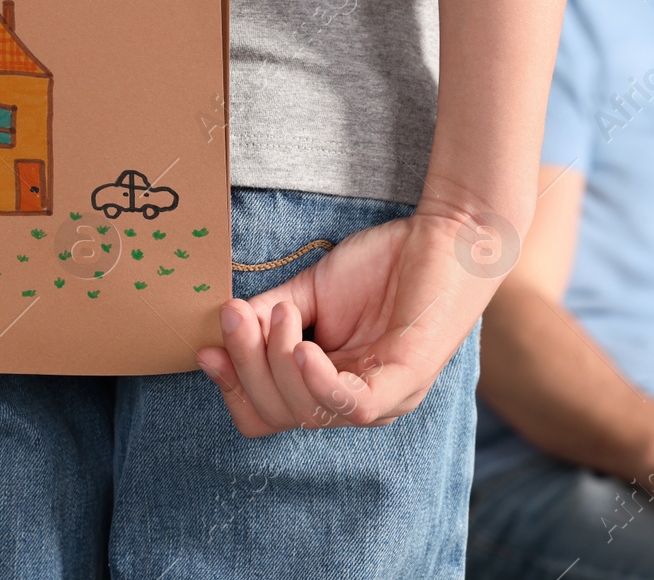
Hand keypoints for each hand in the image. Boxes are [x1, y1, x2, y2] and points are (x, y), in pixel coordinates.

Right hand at [195, 211, 490, 436]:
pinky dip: (319, 382)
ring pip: (309, 412)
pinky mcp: (407, 379)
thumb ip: (268, 314)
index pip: (266, 416)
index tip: (207, 349)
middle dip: (247, 367)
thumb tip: (221, 328)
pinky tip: (303, 348)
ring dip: (277, 363)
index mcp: (330, 388)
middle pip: (278, 416)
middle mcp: (355, 404)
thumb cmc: (385, 264)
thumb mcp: (310, 291)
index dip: (233, 388)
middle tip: (239, 316)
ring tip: (281, 315)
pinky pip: (354, 405)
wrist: (446, 236)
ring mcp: (384, 397)